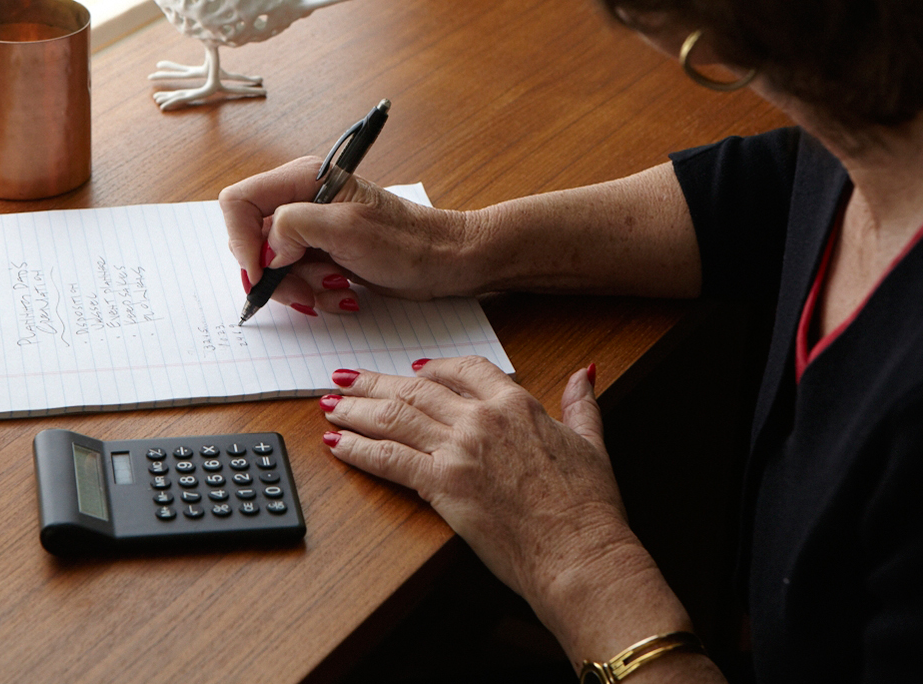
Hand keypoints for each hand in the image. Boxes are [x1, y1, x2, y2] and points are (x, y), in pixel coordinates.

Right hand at [218, 156, 471, 312]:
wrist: (445, 263)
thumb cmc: (407, 241)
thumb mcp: (348, 229)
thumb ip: (294, 226)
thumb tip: (265, 249)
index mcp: (302, 180)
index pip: (239, 202)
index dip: (241, 239)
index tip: (262, 273)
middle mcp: (300, 201)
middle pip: (252, 240)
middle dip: (276, 274)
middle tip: (305, 291)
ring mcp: (309, 230)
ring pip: (272, 267)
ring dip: (299, 288)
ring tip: (335, 291)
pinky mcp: (320, 254)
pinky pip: (295, 279)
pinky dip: (313, 294)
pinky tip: (343, 294)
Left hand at [320, 358, 643, 616]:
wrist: (579, 554)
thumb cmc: (589, 508)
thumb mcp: (592, 443)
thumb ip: (581, 403)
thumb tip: (584, 372)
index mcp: (516, 405)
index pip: (464, 369)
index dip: (433, 368)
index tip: (412, 370)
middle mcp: (481, 420)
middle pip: (415, 390)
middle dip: (375, 383)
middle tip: (346, 378)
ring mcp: (459, 451)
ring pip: (394, 417)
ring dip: (356, 409)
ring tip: (330, 405)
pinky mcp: (442, 486)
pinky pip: (389, 459)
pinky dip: (358, 449)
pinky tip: (336, 443)